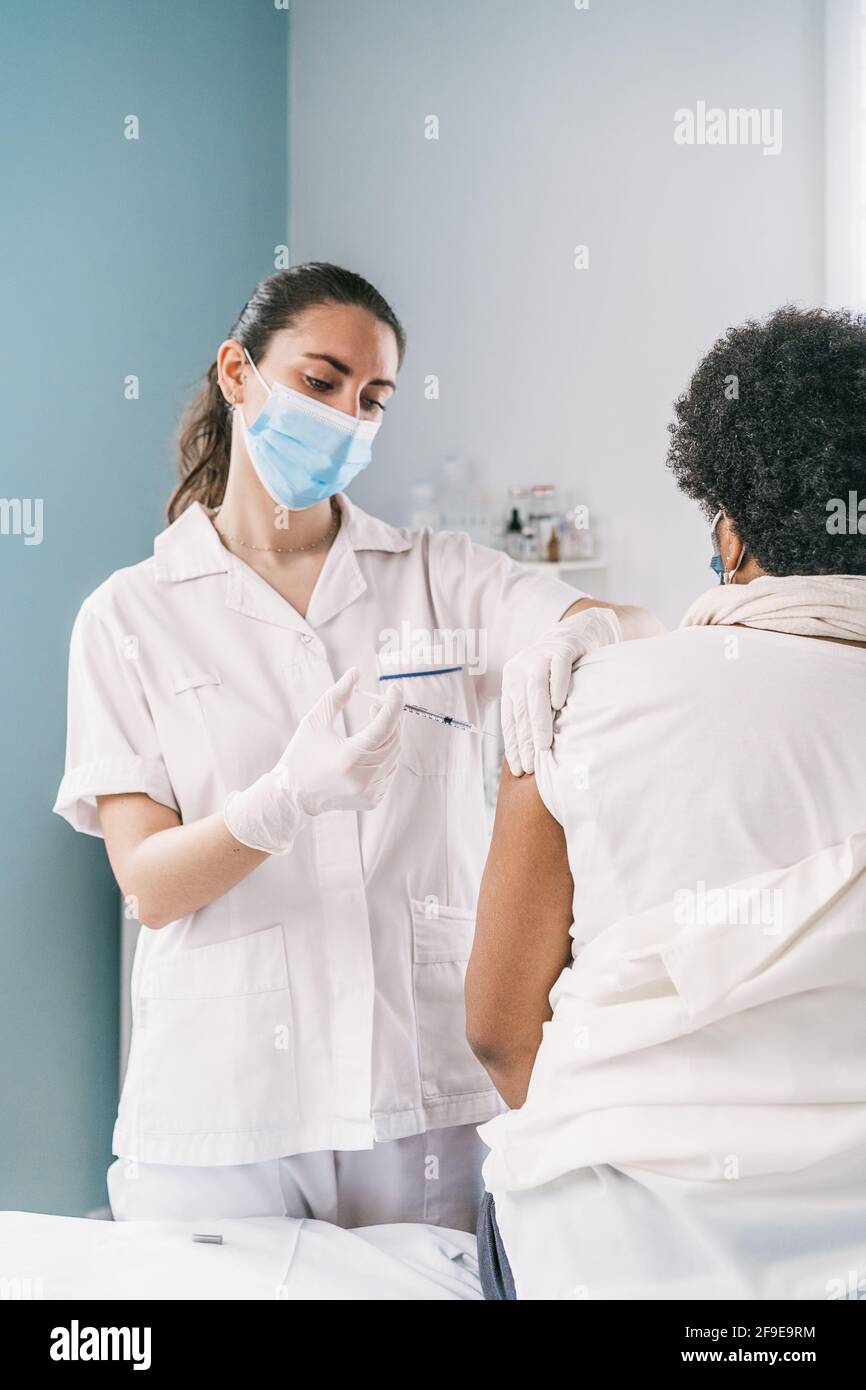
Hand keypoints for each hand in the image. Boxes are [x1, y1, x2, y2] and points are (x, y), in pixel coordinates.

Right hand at [223, 668, 403, 853]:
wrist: (291, 796)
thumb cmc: (300, 755)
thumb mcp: (314, 721)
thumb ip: (337, 695)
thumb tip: (356, 673)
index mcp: (349, 758)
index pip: (384, 727)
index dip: (393, 704)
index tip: (395, 689)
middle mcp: (362, 778)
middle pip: (393, 740)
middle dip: (391, 718)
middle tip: (377, 705)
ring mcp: (369, 792)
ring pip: (394, 756)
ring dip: (389, 736)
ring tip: (373, 724)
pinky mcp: (371, 801)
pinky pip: (389, 771)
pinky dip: (385, 756)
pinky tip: (371, 748)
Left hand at [501, 607, 621, 775]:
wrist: (579, 630)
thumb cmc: (560, 669)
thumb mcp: (542, 688)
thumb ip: (534, 712)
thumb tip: (533, 752)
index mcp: (511, 680)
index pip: (509, 718)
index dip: (513, 744)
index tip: (518, 769)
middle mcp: (521, 668)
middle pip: (521, 709)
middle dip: (525, 740)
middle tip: (530, 766)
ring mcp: (540, 655)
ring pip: (535, 691)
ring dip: (538, 721)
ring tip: (543, 745)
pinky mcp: (561, 647)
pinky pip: (557, 668)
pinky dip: (557, 686)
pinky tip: (559, 705)